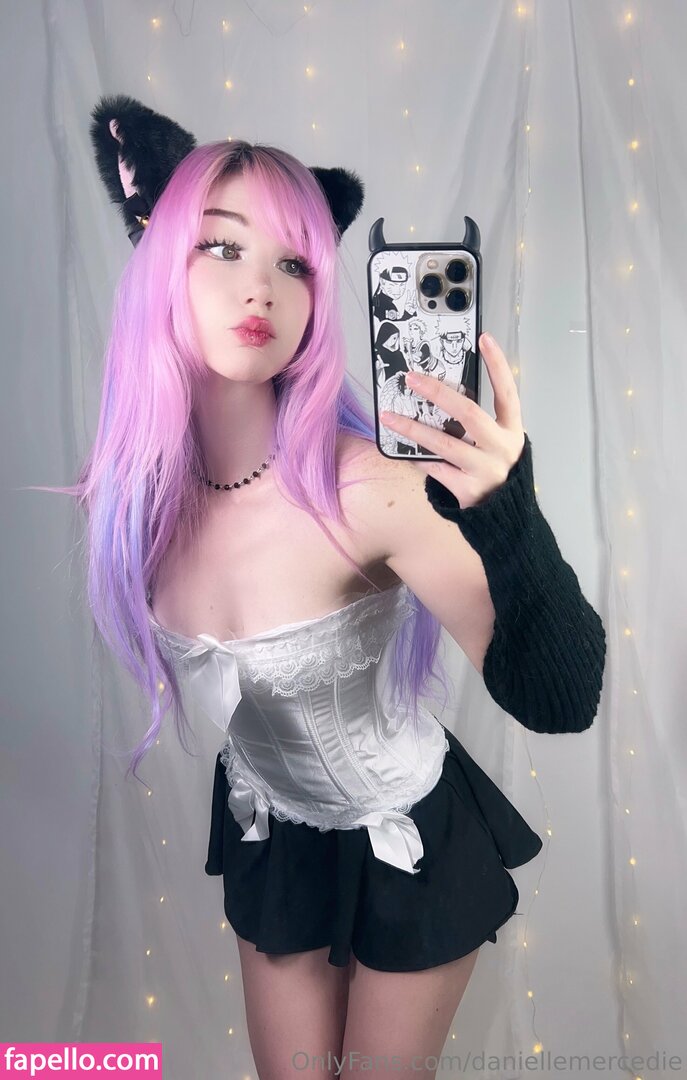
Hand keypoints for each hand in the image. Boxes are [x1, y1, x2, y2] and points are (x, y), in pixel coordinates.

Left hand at [379, 332, 525, 509]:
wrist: (505, 516)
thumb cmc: (495, 470)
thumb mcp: (497, 443)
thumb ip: (479, 423)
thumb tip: (440, 395)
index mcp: (512, 431)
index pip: (507, 392)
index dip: (497, 365)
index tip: (484, 338)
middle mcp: (501, 448)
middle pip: (469, 414)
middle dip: (438, 393)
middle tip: (413, 378)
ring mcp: (485, 470)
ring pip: (444, 443)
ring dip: (413, 428)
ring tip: (389, 415)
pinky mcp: (467, 489)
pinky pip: (434, 468)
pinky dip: (416, 457)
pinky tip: (400, 449)